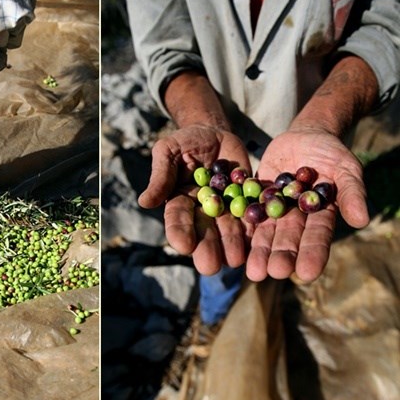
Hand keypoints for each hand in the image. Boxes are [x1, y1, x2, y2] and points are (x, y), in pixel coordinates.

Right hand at [140, 105, 247, 271]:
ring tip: (235, 259)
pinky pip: (250, 216)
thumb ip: (161, 175)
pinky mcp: (246, 202)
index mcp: (180, 202)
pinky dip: (253, 227)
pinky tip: (256, 238)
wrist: (214, 134)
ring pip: (228, 230)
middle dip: (207, 249)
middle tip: (210, 265)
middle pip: (204, 233)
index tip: (184, 245)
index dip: (180, 233)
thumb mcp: (169, 151)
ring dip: (231, 245)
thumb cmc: (185, 142)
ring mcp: (225, 209)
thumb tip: (144, 202)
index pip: (177, 221)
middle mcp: (202, 212)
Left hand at [245, 118, 369, 290]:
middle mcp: (297, 220)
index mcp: (320, 217)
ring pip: (267, 234)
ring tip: (253, 271)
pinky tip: (236, 241)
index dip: (313, 255)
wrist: (307, 136)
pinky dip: (243, 227)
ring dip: (260, 251)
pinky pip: (249, 213)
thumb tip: (362, 220)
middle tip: (274, 272)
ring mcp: (277, 210)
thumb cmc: (333, 155)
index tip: (307, 273)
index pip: (318, 239)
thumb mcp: (346, 169)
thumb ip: (352, 192)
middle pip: (289, 241)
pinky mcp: (259, 197)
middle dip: (282, 257)